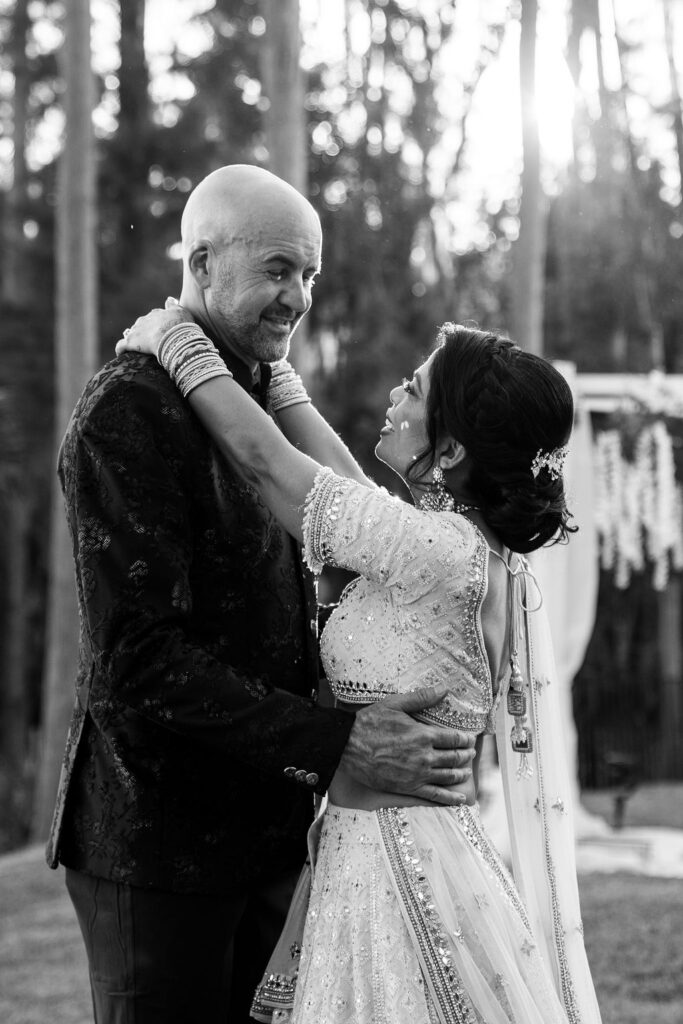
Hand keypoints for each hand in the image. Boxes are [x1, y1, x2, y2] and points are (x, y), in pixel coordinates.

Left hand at [115, 298, 192, 357]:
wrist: (174, 337)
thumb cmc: (181, 325)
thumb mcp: (181, 311)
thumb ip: (173, 305)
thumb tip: (169, 299)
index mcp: (155, 314)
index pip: (152, 317)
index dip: (156, 325)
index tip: (160, 332)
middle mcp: (144, 320)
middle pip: (140, 325)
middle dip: (144, 332)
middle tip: (151, 343)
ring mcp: (136, 331)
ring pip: (130, 334)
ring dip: (132, 339)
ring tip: (137, 349)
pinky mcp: (130, 342)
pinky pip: (121, 346)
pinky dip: (121, 349)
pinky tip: (121, 354)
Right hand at [339, 684, 475, 805]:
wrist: (347, 746)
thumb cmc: (369, 723)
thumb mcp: (395, 704)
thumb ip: (421, 698)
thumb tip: (443, 689)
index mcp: (423, 735)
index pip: (453, 738)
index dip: (465, 739)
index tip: (470, 739)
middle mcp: (424, 757)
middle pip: (454, 758)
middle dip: (465, 755)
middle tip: (470, 753)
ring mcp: (417, 775)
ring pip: (447, 776)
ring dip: (460, 774)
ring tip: (465, 772)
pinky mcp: (407, 788)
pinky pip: (434, 795)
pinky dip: (450, 798)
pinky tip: (460, 799)